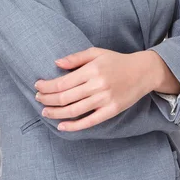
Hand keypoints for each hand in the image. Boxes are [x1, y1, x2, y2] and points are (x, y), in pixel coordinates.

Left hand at [34, 47, 159, 131]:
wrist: (143, 71)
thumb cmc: (116, 60)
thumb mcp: (96, 52)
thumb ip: (76, 58)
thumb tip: (56, 63)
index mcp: (92, 70)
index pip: (63, 82)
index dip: (47, 86)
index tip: (37, 85)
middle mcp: (97, 85)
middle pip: (65, 97)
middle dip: (48, 99)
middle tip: (37, 98)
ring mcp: (104, 100)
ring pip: (74, 110)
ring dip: (56, 113)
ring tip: (45, 111)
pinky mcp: (111, 111)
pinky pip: (89, 122)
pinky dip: (73, 126)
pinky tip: (61, 125)